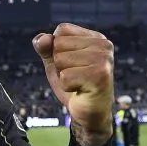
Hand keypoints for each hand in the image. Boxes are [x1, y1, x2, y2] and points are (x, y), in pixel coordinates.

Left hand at [33, 23, 114, 145]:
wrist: (89, 115)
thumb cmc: (74, 86)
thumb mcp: (55, 64)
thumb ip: (45, 48)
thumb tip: (43, 39)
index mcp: (95, 38)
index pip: (62, 30)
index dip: (57, 49)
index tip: (73, 64)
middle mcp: (103, 45)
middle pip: (59, 44)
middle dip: (60, 64)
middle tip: (76, 77)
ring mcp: (103, 60)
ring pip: (60, 60)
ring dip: (64, 76)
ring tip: (79, 83)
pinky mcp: (100, 76)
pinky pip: (65, 77)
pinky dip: (67, 87)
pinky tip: (81, 91)